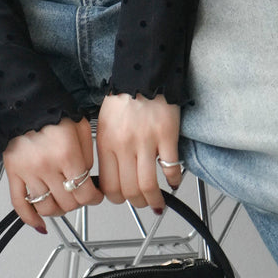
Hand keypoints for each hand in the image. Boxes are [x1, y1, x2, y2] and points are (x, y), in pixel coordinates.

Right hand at [3, 116, 102, 230]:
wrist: (27, 99)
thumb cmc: (55, 111)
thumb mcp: (81, 128)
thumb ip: (87, 156)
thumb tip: (88, 180)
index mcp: (66, 154)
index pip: (84, 193)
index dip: (93, 198)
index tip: (95, 196)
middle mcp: (46, 166)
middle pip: (68, 203)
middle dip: (78, 202)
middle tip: (79, 195)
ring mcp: (28, 171)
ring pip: (47, 207)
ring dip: (58, 210)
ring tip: (62, 202)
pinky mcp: (13, 172)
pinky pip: (19, 203)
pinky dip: (30, 218)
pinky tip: (39, 224)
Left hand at [95, 92, 181, 214]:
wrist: (143, 74)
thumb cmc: (123, 98)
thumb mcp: (104, 124)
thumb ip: (106, 150)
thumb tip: (112, 178)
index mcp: (107, 143)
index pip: (109, 185)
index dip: (117, 198)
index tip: (123, 198)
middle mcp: (124, 145)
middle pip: (129, 190)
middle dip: (137, 203)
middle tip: (142, 202)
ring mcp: (146, 142)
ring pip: (148, 186)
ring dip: (154, 199)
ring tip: (158, 200)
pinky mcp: (167, 136)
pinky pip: (171, 168)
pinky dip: (173, 180)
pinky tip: (173, 182)